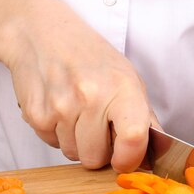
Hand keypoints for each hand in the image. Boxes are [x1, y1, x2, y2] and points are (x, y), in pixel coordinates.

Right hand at [1, 0, 156, 171]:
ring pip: (73, 154)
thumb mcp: (128, 80)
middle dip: (98, 150)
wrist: (41, 33)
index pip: (133, 139)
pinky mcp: (36, 114)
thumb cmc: (91, 58)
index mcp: (122, 89)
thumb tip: (157, 152)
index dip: (129, 159)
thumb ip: (144, 119)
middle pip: (96, 158)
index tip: (124, 160)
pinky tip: (59, 110)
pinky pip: (52, 144)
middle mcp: (90, 97)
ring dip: (77, 142)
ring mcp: (60, 106)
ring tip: (76, 113)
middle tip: (97, 126)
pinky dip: (57, 134)